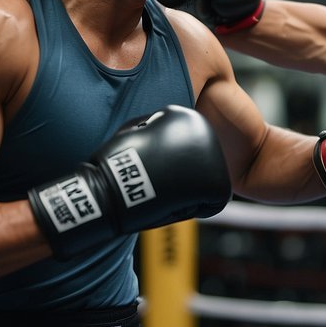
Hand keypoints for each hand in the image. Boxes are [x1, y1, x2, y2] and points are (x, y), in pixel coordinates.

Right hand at [28, 106, 230, 258]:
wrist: (109, 190)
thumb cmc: (118, 163)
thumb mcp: (137, 129)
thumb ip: (160, 126)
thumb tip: (169, 123)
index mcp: (188, 117)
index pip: (192, 151)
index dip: (169, 167)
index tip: (150, 167)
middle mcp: (206, 130)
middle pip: (203, 166)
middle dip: (181, 180)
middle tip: (155, 180)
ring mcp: (213, 154)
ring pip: (207, 185)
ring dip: (187, 194)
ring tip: (162, 189)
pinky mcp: (215, 182)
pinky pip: (212, 203)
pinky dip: (193, 209)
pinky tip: (171, 201)